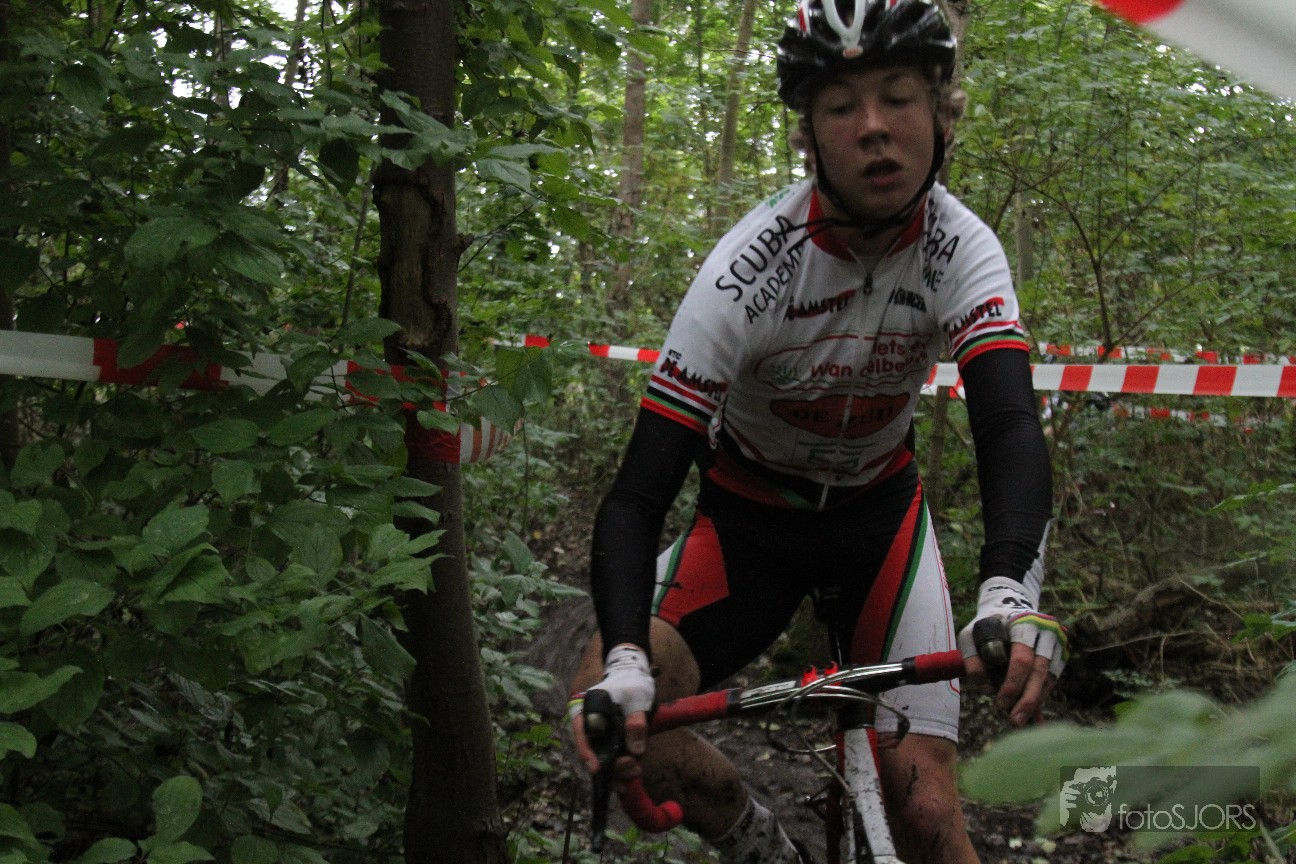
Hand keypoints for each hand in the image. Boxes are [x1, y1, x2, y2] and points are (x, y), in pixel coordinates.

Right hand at [570, 644, 653, 774]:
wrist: (636, 678)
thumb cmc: (631, 684)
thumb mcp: (636, 698)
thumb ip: (636, 722)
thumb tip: (635, 750)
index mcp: (586, 711)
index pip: (581, 733)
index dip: (586, 752)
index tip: (596, 768)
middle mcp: (589, 726)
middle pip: (593, 752)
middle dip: (611, 765)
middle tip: (632, 765)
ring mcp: (600, 736)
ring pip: (603, 760)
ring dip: (618, 771)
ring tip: (636, 771)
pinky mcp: (611, 744)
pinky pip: (612, 761)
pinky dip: (621, 771)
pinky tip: (632, 777)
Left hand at [957, 576, 1068, 726]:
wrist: (1010, 605)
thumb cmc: (987, 625)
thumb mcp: (970, 635)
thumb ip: (973, 661)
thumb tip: (988, 689)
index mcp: (1023, 623)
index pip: (1021, 660)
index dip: (1012, 685)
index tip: (1000, 704)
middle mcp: (1046, 630)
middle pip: (1039, 671)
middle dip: (1027, 700)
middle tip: (1014, 721)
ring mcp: (1057, 640)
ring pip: (1049, 677)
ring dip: (1035, 700)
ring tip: (1021, 718)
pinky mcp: (1062, 650)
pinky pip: (1053, 677)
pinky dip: (1042, 693)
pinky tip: (1031, 709)